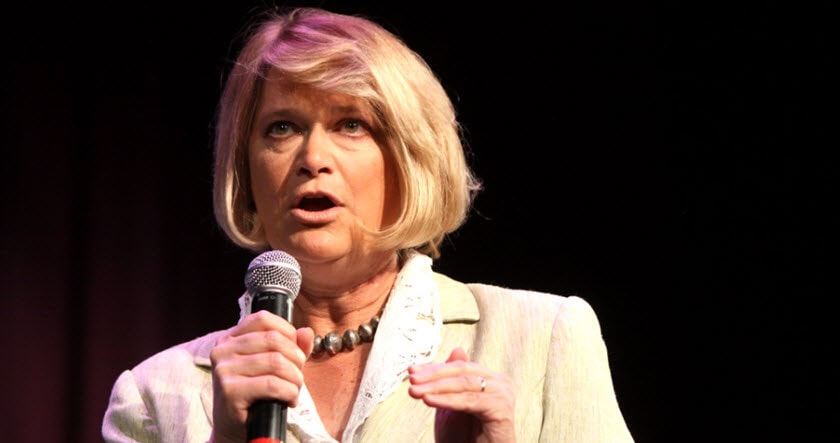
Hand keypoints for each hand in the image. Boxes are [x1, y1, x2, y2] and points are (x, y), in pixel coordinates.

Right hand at [209, 310, 313, 442]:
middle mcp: (222, 350)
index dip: (287, 332)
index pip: (263, 319)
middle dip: (296, 359)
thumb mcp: (274, 366)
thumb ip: (292, 346)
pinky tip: (289, 400)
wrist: (236, 430)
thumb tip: (306, 332)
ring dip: (295, 378)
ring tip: (294, 389)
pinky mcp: (229, 391)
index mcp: (230, 338)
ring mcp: (223, 370)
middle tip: (297, 376)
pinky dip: (289, 392)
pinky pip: (272, 384)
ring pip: (276, 362)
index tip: (295, 352)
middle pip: (274, 340)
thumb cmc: (257, 395)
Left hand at [408, 347, 515, 442]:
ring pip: (464, 384)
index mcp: (489, 379)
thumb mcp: (452, 405)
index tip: (412, 370)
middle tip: (412, 378)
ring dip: (436, 386)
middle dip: (434, 374)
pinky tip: (428, 400)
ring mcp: (502, 394)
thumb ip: (451, 380)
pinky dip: (446, 400)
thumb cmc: (466, 438)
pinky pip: (469, 400)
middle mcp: (499, 383)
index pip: (459, 366)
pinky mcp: (501, 409)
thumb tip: (457, 349)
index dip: (434, 368)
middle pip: (462, 371)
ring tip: (415, 391)